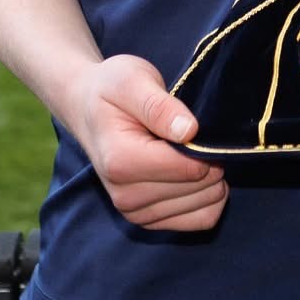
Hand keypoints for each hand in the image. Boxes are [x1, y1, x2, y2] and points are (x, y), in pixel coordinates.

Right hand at [71, 54, 227, 230]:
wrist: (87, 108)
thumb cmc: (112, 89)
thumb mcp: (132, 80)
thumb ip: (159, 106)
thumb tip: (190, 131)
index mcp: (121, 161)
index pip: (189, 168)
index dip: (205, 144)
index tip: (195, 124)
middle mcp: (125, 196)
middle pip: (201, 188)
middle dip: (210, 159)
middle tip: (191, 135)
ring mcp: (135, 212)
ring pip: (206, 205)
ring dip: (212, 178)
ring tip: (190, 151)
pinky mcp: (147, 220)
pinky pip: (201, 218)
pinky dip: (209, 197)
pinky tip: (195, 173)